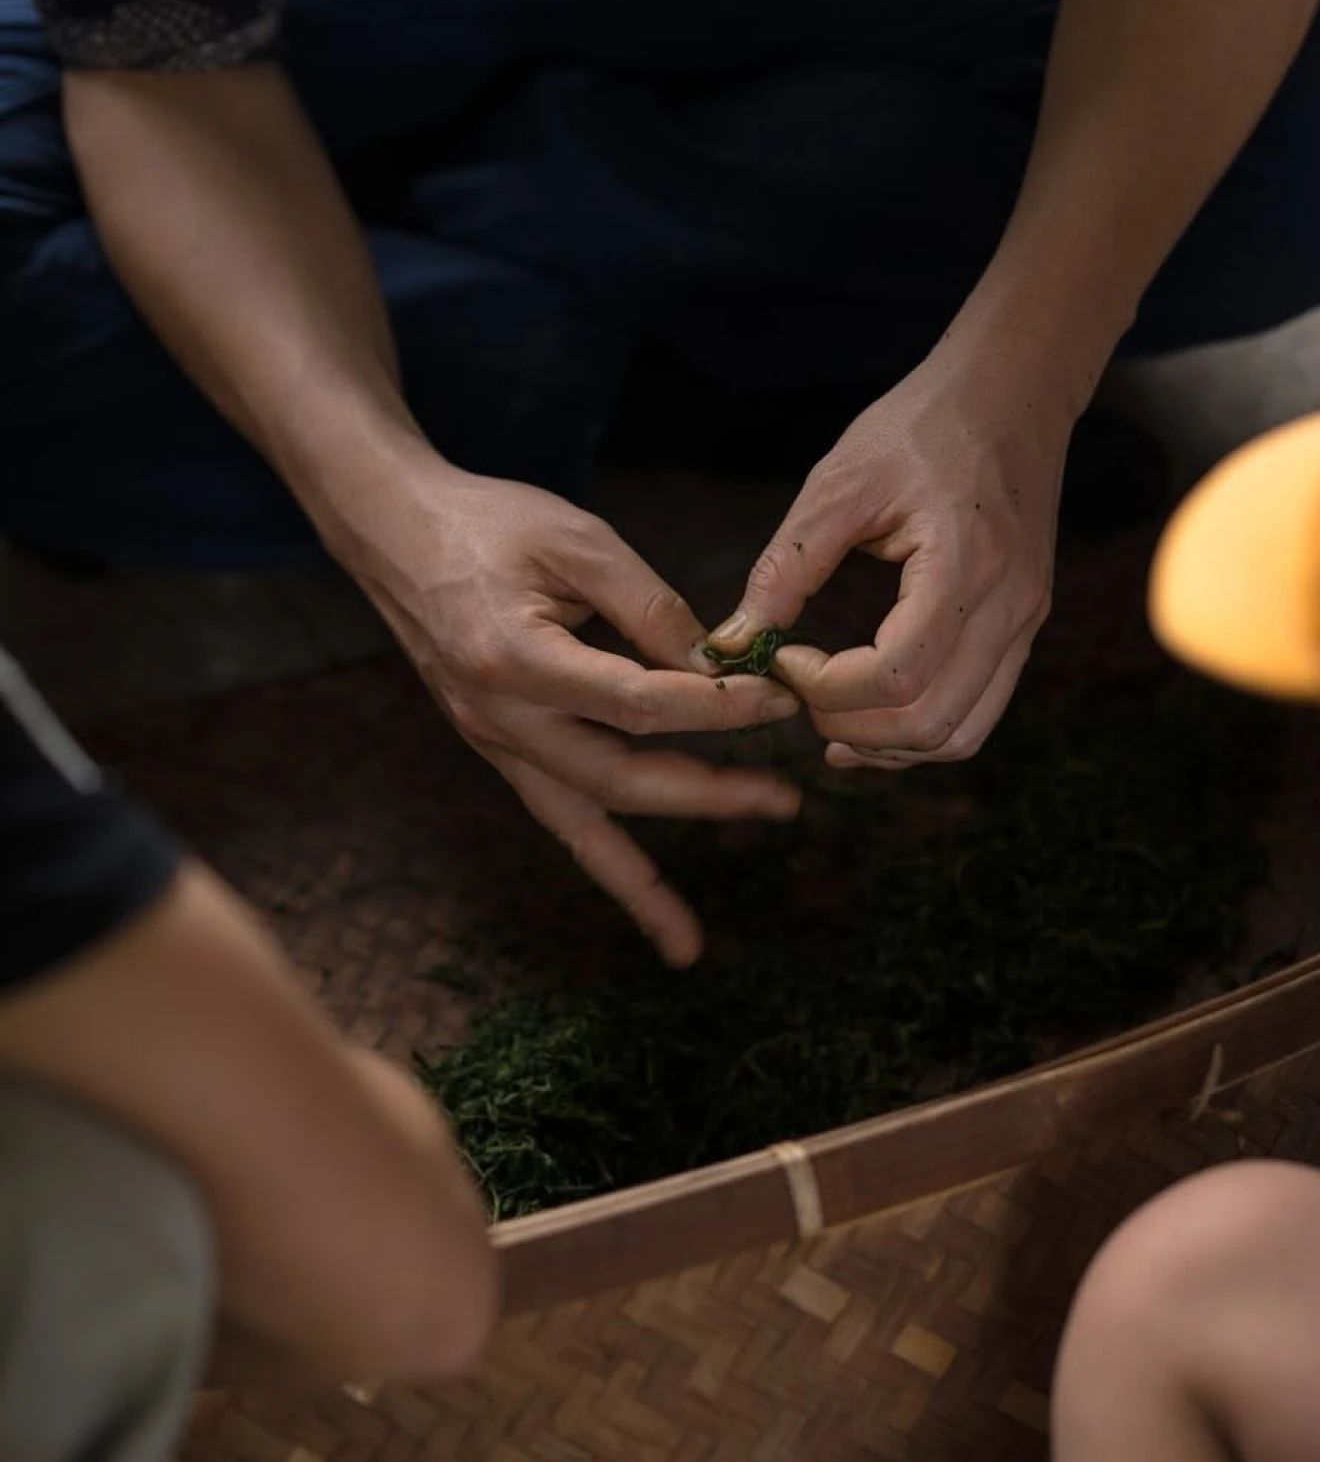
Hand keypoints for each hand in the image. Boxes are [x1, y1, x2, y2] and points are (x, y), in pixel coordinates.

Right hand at [345, 466, 801, 965]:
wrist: (392, 533)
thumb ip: (649, 605)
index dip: (716, 705)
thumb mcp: (577, 539)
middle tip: (785, 800)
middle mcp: (499, 717)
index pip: (637, 701)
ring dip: (645, 879)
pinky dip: (604, 869)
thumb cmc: (488, 522)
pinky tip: (648, 914)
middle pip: (618, 779)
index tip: (776, 698)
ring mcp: (493, 743)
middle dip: (707, 796)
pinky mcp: (499, 750)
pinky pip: (558, 821)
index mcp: (515, 656)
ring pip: (582, 825)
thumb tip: (717, 665)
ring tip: (694, 938)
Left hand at [709, 359, 1076, 769]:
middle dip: (850, 726)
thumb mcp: (839, 484)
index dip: (826, 687)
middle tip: (799, 691)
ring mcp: (1026, 623)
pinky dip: (920, 730)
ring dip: (888, 745)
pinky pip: (978, 713)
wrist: (1011, 389)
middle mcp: (1009, 607)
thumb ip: (786, 569)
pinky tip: (871, 715)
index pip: (895, 677)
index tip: (783, 656)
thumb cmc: (921, 425)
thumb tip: (732, 644)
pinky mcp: (1024, 627)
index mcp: (964, 564)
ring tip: (829, 718)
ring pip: (960, 735)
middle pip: (930, 724)